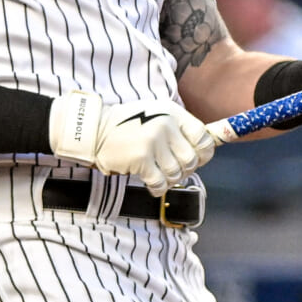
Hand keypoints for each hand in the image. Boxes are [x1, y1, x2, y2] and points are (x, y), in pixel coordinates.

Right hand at [50, 92, 218, 194]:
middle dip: (185, 170)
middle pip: (191, 159)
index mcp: (173, 113)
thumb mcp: (156, 114)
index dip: (204, 153)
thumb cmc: (127, 125)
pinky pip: (160, 182)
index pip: (204, 137)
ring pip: (177, 173)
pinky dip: (158, 188)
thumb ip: (179, 128)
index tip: (196, 159)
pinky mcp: (141, 159)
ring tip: (159, 175)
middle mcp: (165, 125)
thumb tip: (206, 148)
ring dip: (170, 180)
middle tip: (173, 170)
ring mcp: (153, 141)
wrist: (95, 131)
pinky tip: (151, 184)